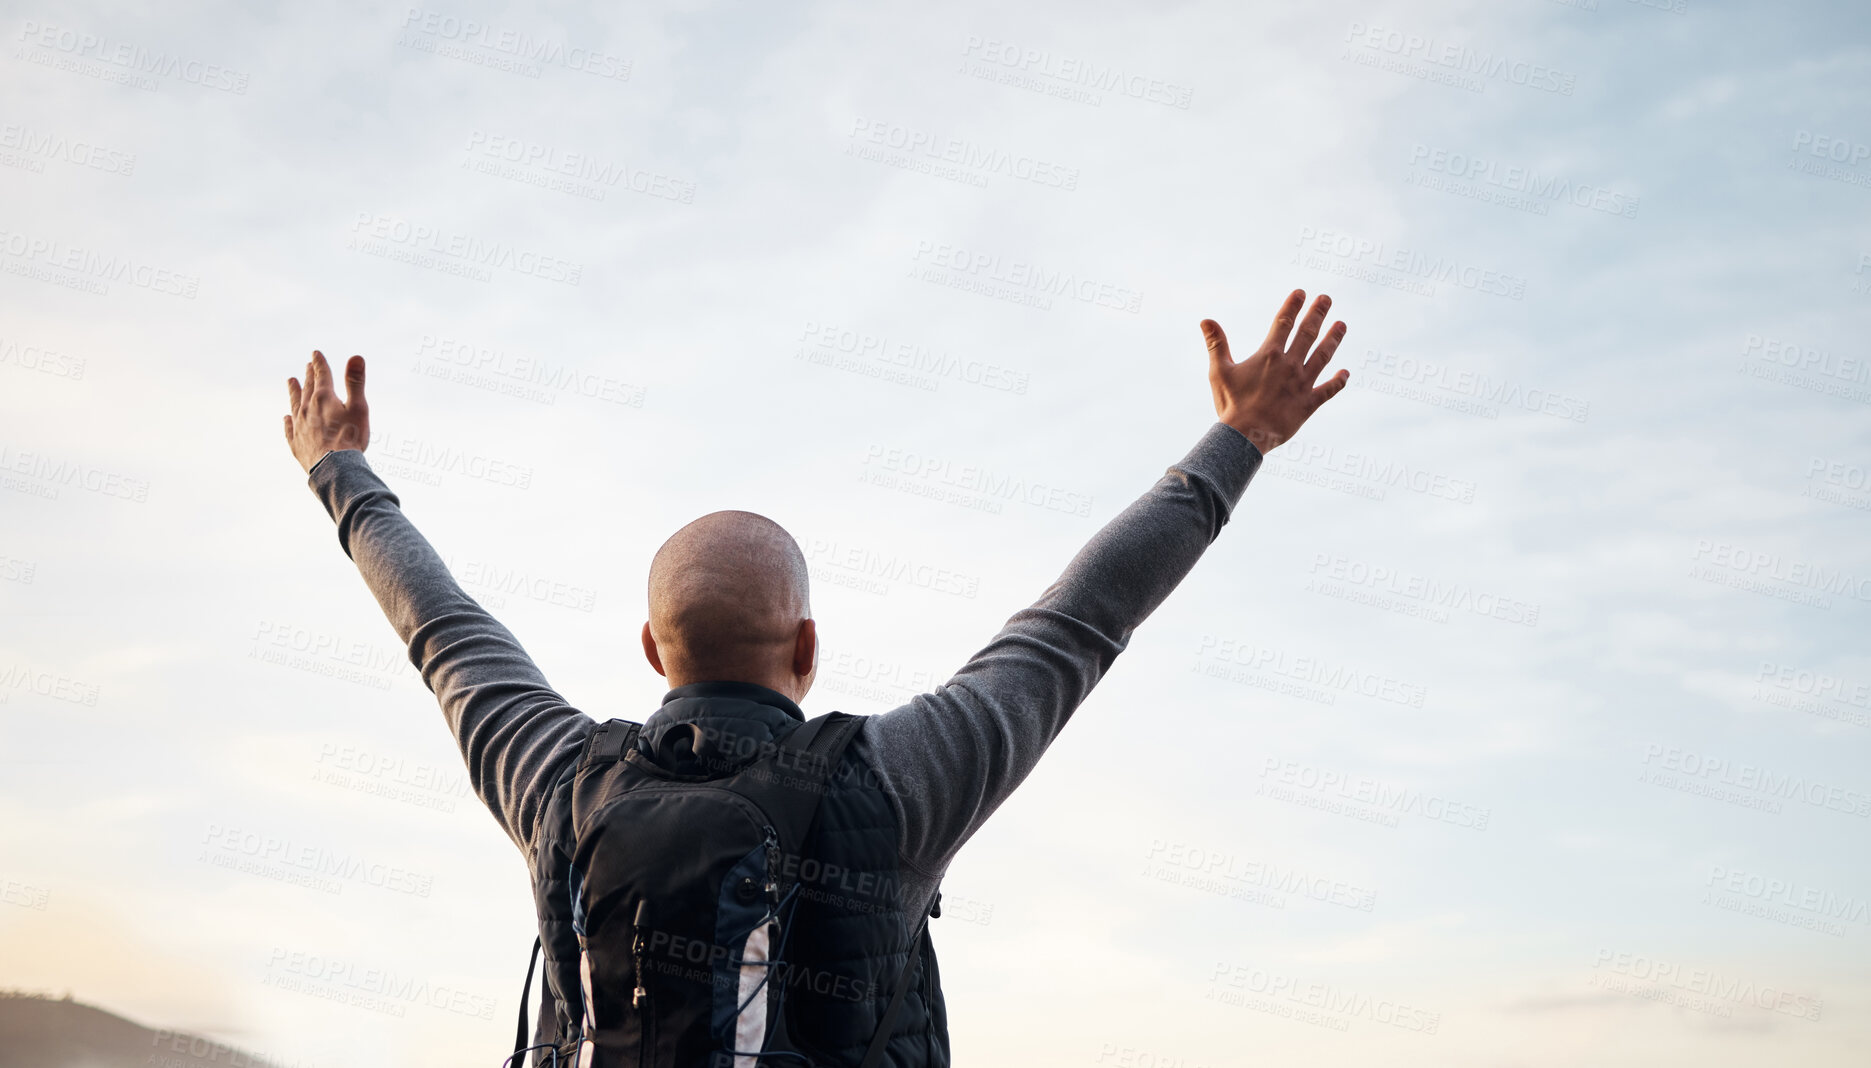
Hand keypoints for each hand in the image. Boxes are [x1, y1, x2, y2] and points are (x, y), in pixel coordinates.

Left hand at [285, 350, 369, 472]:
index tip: (315, 353)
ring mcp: (300, 426)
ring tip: (290, 382)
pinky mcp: (296, 443)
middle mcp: (307, 409)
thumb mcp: (358, 407)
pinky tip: (286, 418)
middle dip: (308, 375)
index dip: (319, 363)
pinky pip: (289, 429)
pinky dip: (288, 422)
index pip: (321, 375)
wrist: (334, 468)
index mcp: (323, 398)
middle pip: (307, 388)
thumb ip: (356, 382)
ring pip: (294, 404)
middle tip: (307, 366)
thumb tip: (356, 356)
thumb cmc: (350, 437)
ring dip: (293, 392)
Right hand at [1203, 289, 1348, 453]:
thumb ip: (1216, 344)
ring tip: (1342, 325)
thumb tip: (1206, 320)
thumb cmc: (1230, 404)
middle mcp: (1289, 366)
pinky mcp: (1308, 404)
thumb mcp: (1219, 372)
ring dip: (1333, 339)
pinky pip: (1328, 391)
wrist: (1245, 436)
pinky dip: (1338, 382)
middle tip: (1326, 299)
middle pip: (1308, 334)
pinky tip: (1346, 373)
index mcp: (1268, 355)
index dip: (1292, 306)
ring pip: (1322, 357)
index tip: (1301, 292)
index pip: (1283, 323)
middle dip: (1318, 314)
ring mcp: (1302, 385)